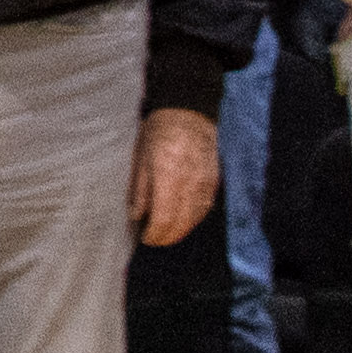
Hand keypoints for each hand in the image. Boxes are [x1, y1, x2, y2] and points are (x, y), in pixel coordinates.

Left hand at [130, 105, 219, 247]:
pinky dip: (193, 219)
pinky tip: (184, 221)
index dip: (155, 235)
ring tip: (167, 235)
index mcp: (167, 176)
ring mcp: (205, 183)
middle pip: (181, 223)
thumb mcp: (141, 157)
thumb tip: (137, 216)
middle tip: (154, 240)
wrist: (189, 111)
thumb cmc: (159, 131)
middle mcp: (189, 183)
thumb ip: (140, 190)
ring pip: (195, 218)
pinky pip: (205, 208)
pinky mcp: (214, 181)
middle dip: (167, 237)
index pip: (164, 218)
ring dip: (181, 231)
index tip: (145, 238)